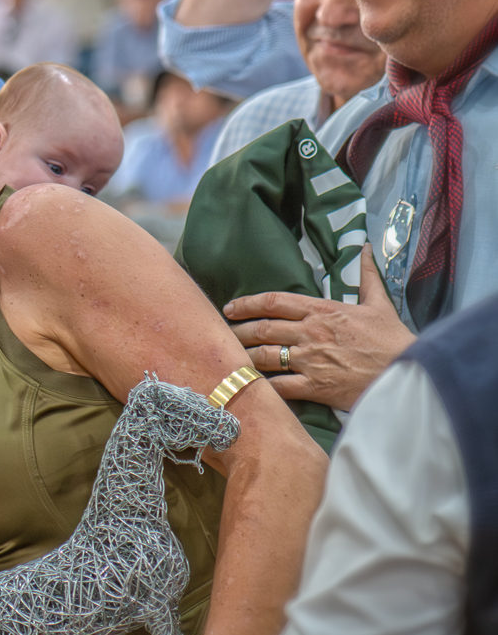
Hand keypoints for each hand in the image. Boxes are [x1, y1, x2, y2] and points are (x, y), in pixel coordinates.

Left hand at [223, 246, 414, 410]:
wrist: (411, 373)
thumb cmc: (393, 340)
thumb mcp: (379, 304)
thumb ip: (367, 277)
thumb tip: (365, 248)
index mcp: (323, 311)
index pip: (275, 301)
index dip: (247, 304)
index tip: (230, 308)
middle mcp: (311, 333)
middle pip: (262, 328)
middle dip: (238, 331)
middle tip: (223, 334)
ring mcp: (311, 360)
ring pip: (264, 356)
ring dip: (243, 356)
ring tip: (229, 358)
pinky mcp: (315, 387)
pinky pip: (278, 386)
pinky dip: (260, 386)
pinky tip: (248, 385)